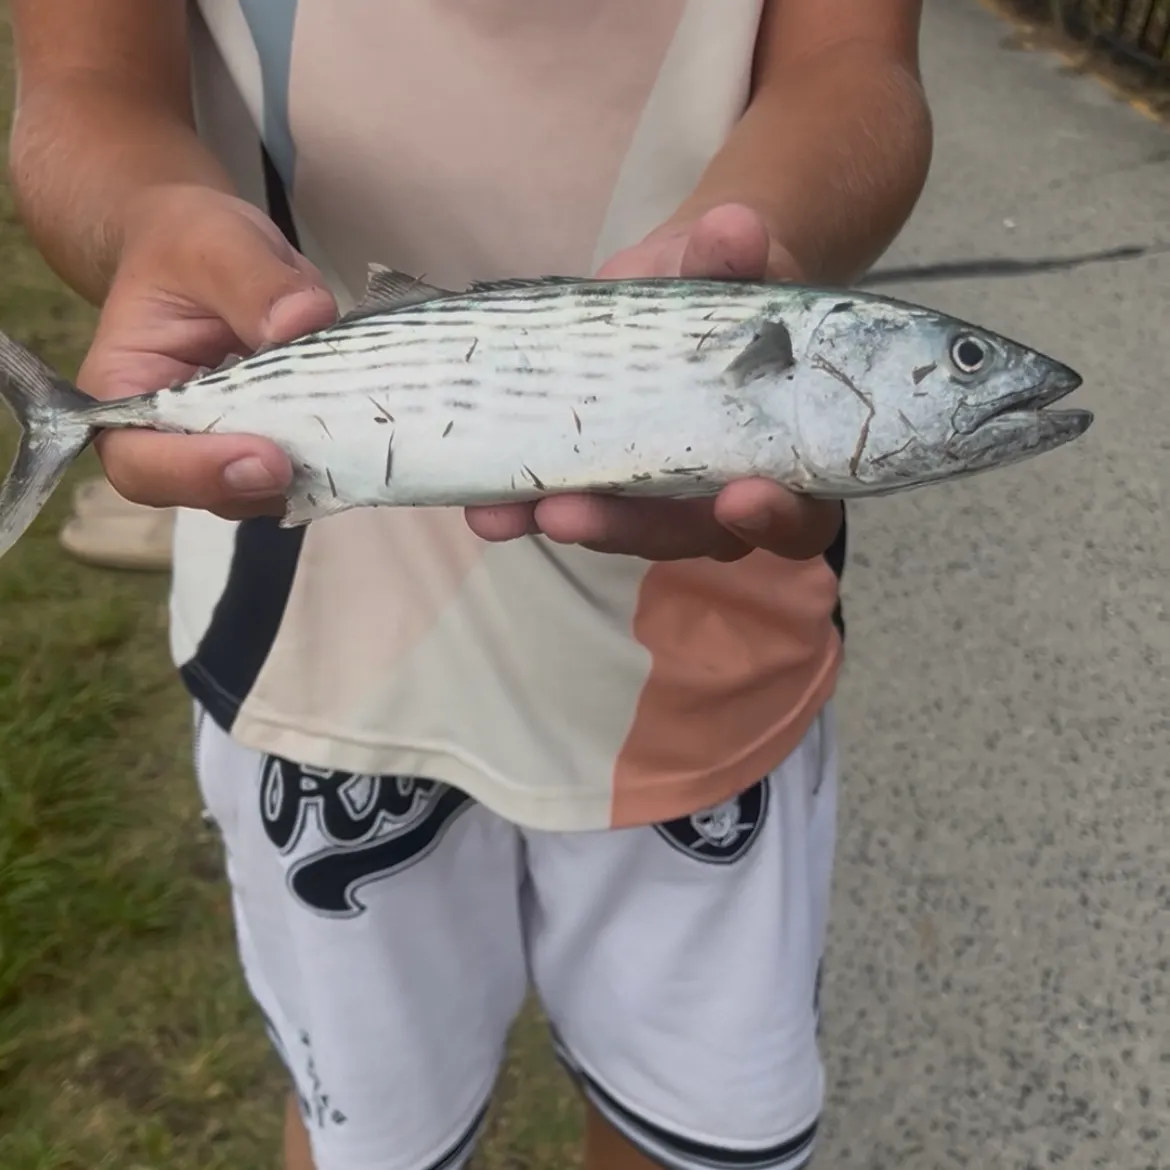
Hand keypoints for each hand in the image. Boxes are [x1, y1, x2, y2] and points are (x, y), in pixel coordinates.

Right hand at [77, 185, 337, 519]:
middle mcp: (166, 437)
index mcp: (124, 392)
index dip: (199, 473)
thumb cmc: (190, 245)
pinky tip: (359, 428)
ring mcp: (223, 450)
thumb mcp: (216, 242)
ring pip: (262, 491)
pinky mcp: (271, 448)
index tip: (266, 456)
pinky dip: (330, 459)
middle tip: (319, 454)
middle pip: (207, 492)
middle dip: (264, 482)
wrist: (208, 250)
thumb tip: (303, 320)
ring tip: (347, 430)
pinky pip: (299, 473)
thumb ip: (254, 281)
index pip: (141, 463)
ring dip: (306, 473)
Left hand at [463, 202, 843, 560]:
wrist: (687, 279)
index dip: (775, 518)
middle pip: (687, 535)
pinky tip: (484, 505)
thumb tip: (734, 230)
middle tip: (570, 513)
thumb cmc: (733, 284)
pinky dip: (523, 507)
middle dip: (629, 528)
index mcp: (785, 462)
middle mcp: (724, 499)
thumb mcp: (738, 265)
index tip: (741, 498)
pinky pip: (569, 504)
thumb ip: (736, 260)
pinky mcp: (604, 483)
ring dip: (564, 523)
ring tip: (505, 512)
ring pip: (620, 530)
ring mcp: (660, 499)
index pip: (799, 516)